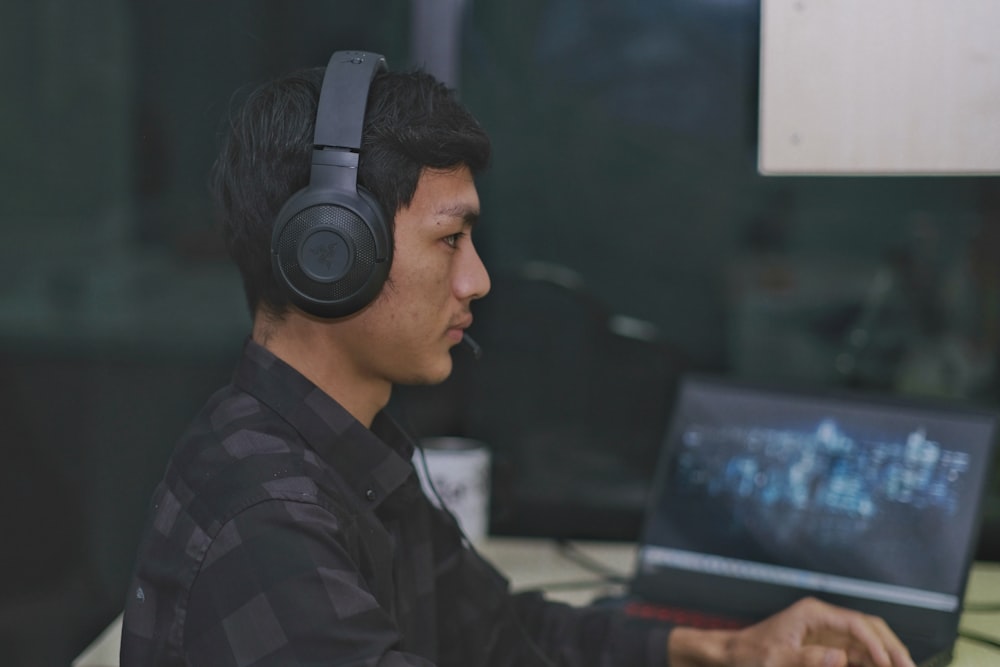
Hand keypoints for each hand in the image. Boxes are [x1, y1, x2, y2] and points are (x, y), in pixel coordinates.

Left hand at [667, 597, 915, 666]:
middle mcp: (825, 619)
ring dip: (887, 656)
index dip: (876, 645)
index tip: (889, 665)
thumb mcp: (775, 659)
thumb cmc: (750, 655)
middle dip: (892, 648)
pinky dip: (872, 662)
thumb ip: (807, 659)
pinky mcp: (826, 647)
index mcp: (813, 614)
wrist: (732, 655)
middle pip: (869, 628)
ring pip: (868, 641)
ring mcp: (827, 632)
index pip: (856, 624)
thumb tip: (841, 657)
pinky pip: (857, 654)